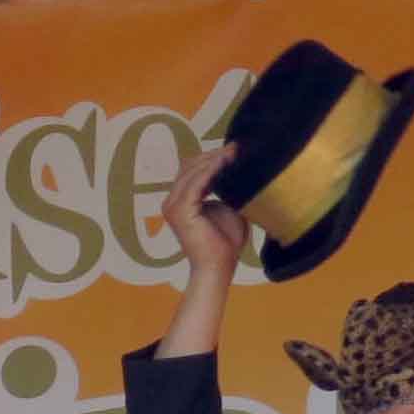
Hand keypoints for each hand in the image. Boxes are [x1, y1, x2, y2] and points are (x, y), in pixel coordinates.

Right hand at [151, 143, 250, 361]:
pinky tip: (227, 163)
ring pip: (192, 170)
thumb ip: (228, 189)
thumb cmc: (225, 243)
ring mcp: (173, 206)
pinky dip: (211, 170)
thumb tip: (241, 169)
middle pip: (190, 165)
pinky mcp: (179, 211)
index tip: (236, 149)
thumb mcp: (229, 207)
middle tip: (238, 146)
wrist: (219, 268)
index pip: (193, 169)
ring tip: (235, 152)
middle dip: (214, 154)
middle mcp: (172, 201)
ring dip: (214, 159)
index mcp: (181, 200)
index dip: (213, 157)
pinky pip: (196, 183)